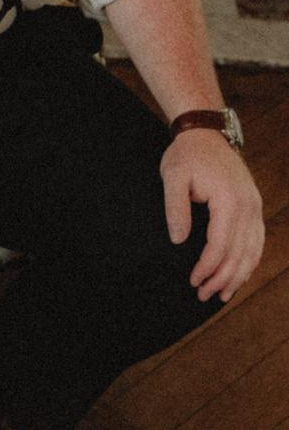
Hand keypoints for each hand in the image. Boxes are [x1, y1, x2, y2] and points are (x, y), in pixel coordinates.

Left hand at [161, 130, 264, 302]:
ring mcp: (254, 206)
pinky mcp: (254, 207)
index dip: (208, 266)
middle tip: (203, 296)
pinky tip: (238, 275)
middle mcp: (248, 205)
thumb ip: (175, 208)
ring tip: (221, 295)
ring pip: (252, 250)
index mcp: (229, 199)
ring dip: (238, 275)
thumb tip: (179, 240)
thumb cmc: (187, 154)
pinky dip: (249, 261)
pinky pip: (257, 241)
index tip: (193, 280)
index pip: (221, 243)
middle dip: (222, 278)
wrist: (206, 133)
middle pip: (239, 252)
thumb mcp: (173, 175)